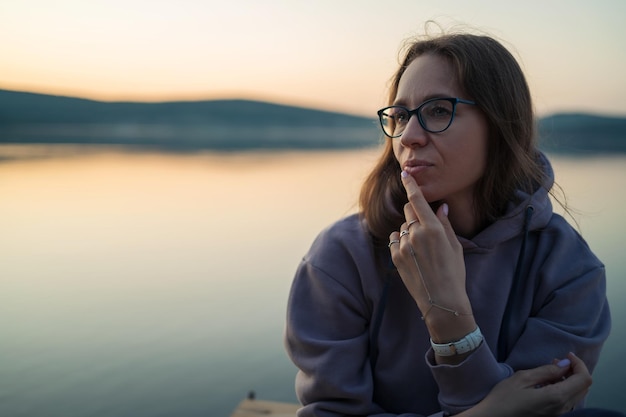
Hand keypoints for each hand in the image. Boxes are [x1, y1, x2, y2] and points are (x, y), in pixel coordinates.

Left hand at [388, 171, 473, 342]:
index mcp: (433, 229)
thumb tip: (441, 207)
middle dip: (414, 212)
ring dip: (409, 231)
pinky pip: (395, 240)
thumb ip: (445, 224)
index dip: (410, 185)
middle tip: (425, 226)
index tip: (405, 174)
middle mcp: (416, 234)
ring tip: (422, 249)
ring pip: (402, 227)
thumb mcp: (455, 246)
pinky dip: (400, 242)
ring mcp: (403, 246)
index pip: (417, 200)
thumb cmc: (454, 273)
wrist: (441, 301)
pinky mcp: (396, 257)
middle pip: (408, 210)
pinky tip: (412, 254)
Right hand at [467, 352, 591, 416]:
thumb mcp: (523, 378)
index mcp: (557, 397)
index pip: (584, 379)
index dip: (579, 364)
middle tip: (558, 360)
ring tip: (552, 370)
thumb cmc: (504, 399)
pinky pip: (568, 401)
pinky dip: (565, 388)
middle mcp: (564, 409)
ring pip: (577, 395)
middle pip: (584, 388)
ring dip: (570, 380)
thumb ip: (546, 371)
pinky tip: (549, 382)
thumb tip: (565, 364)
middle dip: (576, 371)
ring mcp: (559, 415)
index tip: (567, 355)